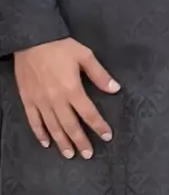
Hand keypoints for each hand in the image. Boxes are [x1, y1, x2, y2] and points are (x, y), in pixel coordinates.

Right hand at [11, 39, 117, 155]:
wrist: (32, 40)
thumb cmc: (61, 47)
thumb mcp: (85, 56)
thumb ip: (100, 75)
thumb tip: (115, 89)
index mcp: (72, 90)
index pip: (88, 113)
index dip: (98, 126)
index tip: (107, 137)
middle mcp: (55, 100)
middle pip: (69, 126)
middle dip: (80, 141)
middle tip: (88, 154)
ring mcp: (39, 101)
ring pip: (52, 127)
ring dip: (61, 141)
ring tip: (69, 154)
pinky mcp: (27, 100)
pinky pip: (34, 121)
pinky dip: (40, 133)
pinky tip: (46, 142)